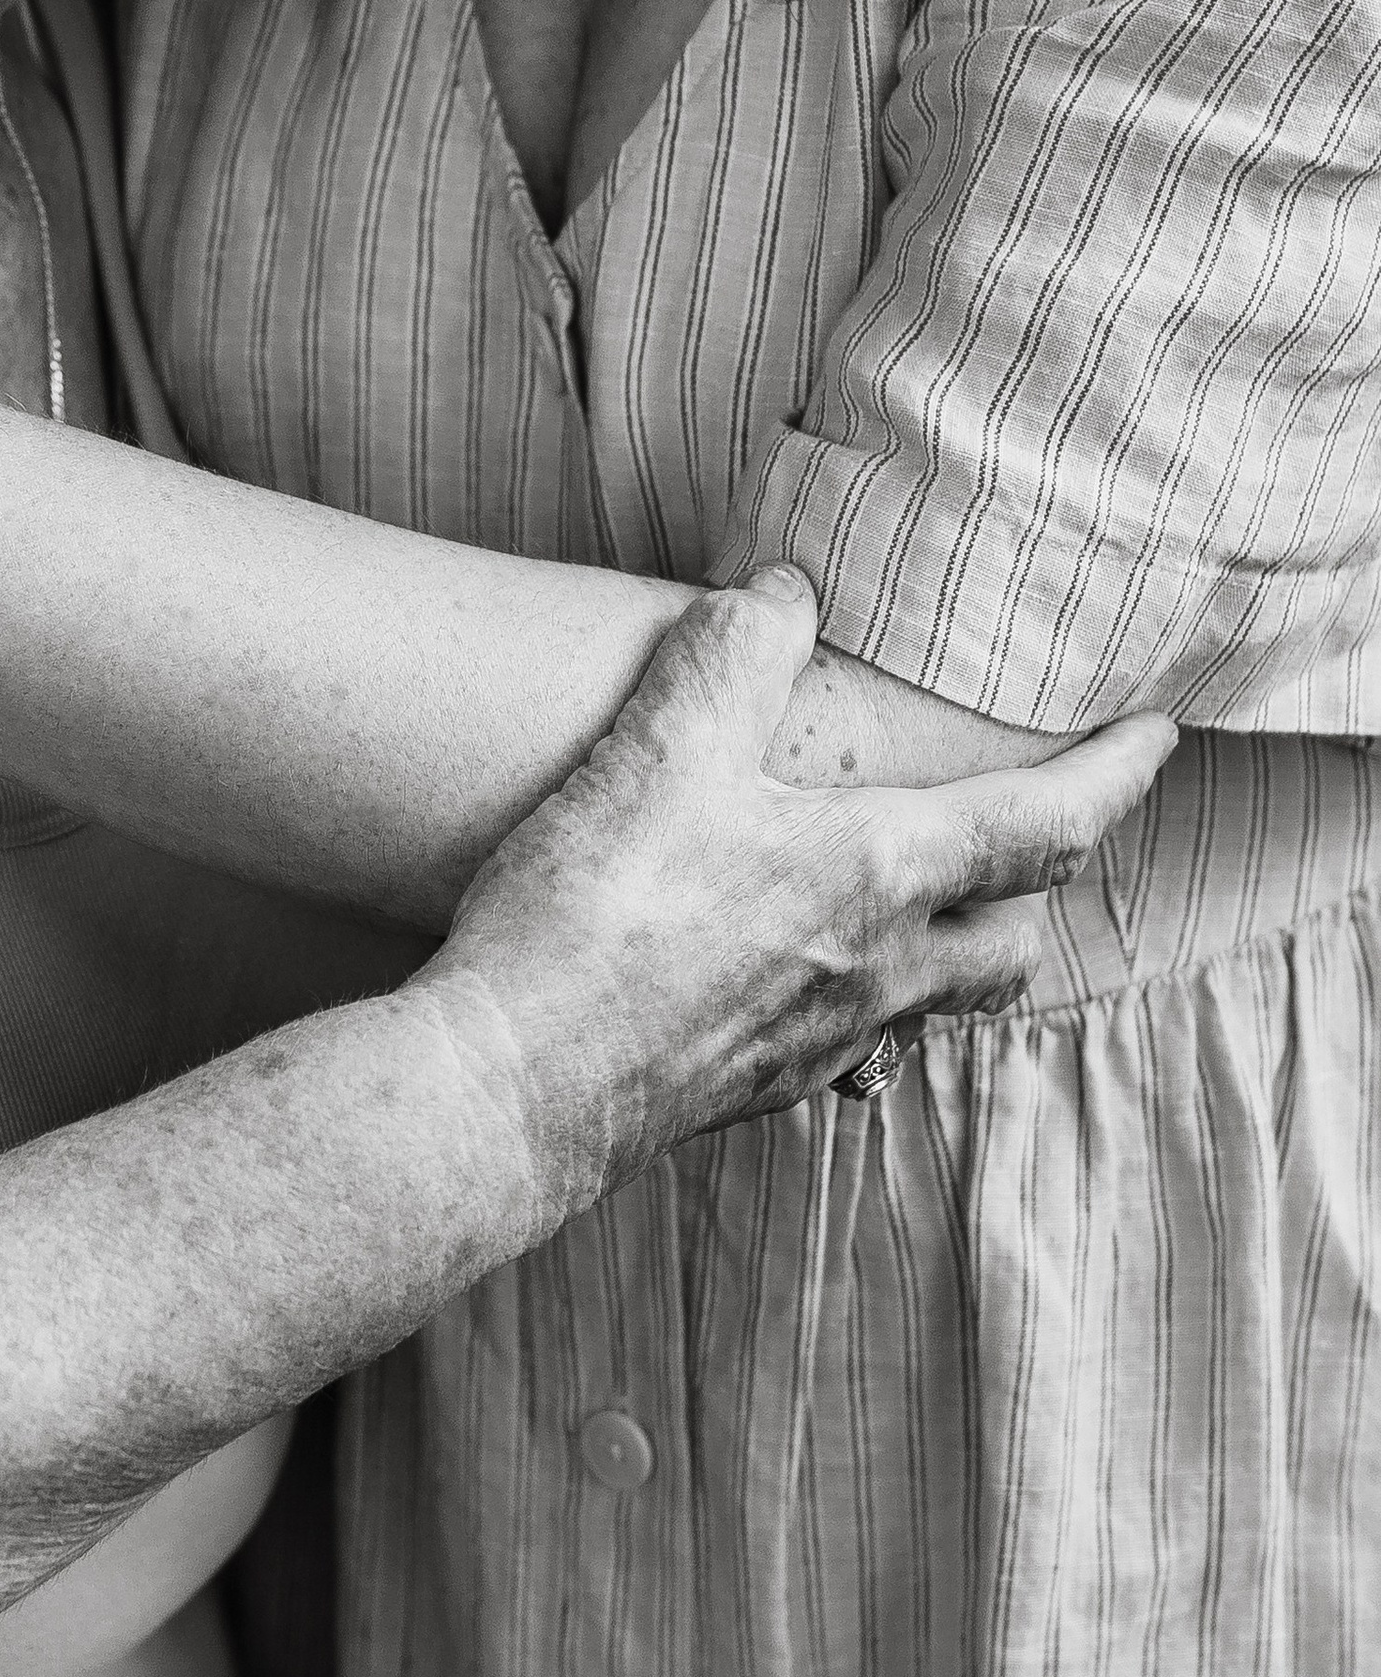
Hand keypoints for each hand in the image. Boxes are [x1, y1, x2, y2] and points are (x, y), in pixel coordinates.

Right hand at [419, 569, 1173, 1185]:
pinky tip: (803, 966)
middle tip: (1034, 820)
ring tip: (931, 894)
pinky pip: (856, 1040)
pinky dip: (867, 993)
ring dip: (962, 940)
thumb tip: (784, 591)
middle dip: (1042, 875)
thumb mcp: (660, 747)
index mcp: (879, 874)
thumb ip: (733, 653)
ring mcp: (823, 1039)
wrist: (518, 1081)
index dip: (1116, 773)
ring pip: (941, 996)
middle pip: (1016, 933)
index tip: (1157, 737)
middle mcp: (877, 967)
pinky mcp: (760, 1084)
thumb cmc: (598, 917)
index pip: (1046, 825)